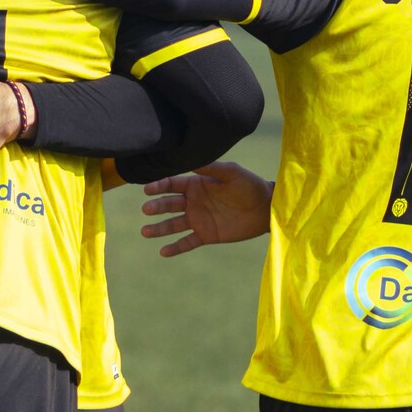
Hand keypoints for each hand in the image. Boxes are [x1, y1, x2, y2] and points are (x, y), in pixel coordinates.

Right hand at [140, 162, 273, 257]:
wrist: (266, 209)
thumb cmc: (249, 186)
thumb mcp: (232, 172)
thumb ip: (212, 167)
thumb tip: (190, 160)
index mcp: (197, 184)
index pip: (172, 185)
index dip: (158, 186)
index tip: (147, 190)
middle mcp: (193, 202)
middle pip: (169, 204)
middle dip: (156, 207)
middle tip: (146, 209)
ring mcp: (198, 220)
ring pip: (173, 225)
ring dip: (159, 228)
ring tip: (145, 232)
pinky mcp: (206, 235)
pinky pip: (187, 242)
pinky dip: (175, 247)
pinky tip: (163, 252)